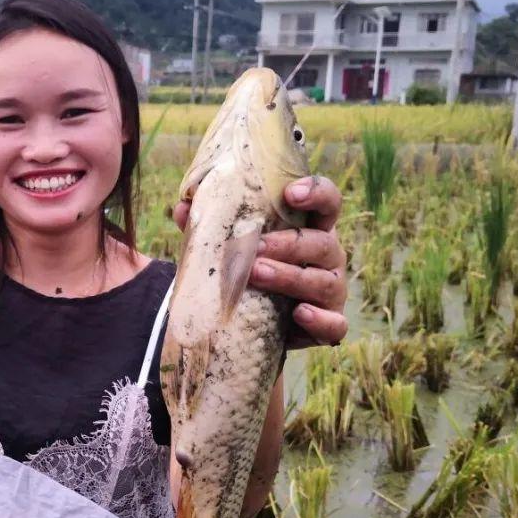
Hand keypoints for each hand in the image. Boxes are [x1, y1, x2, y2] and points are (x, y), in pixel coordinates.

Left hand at [171, 175, 347, 348]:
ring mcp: (331, 292)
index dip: (317, 192)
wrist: (250, 321)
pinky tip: (299, 313)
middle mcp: (327, 258)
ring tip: (257, 274)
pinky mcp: (328, 325)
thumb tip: (182, 207)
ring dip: (291, 277)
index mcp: (309, 230)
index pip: (327, 202)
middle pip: (323, 243)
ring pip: (324, 282)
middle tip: (255, 247)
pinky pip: (335, 324)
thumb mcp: (228, 246)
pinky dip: (320, 319)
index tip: (291, 193)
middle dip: (289, 244)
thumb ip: (210, 226)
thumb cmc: (246, 272)